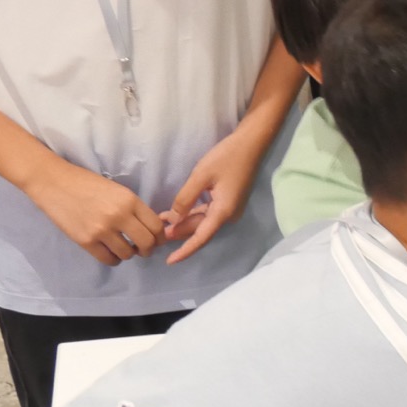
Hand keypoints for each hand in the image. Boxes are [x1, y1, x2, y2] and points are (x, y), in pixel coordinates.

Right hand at [25, 158, 166, 264]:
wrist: (54, 183)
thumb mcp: (117, 191)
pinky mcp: (86, 241)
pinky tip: (109, 251)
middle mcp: (119, 216)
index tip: (156, 240)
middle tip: (142, 249)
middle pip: (147, 243)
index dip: (160, 237)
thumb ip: (134, 209)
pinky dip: (113, 259)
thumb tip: (151, 229)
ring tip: (121, 247)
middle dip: (148, 249)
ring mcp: (102, 230)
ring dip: (128, 254)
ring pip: (127, 254)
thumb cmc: (87, 184)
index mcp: (130, 200)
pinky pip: (108, 260)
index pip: (156, 227)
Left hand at [160, 120, 270, 263]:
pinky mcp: (228, 202)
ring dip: (184, 223)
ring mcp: (229, 209)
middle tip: (156, 234)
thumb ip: (185, 199)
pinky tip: (177, 213)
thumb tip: (174, 220)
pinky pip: (208, 214)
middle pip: (201, 230)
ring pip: (203, 222)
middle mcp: (228, 215)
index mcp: (223, 211)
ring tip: (162, 221)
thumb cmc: (226, 157)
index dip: (185, 251)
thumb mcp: (201, 176)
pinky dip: (192, 215)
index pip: (201, 237)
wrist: (250, 144)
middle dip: (180, 234)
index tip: (170, 261)